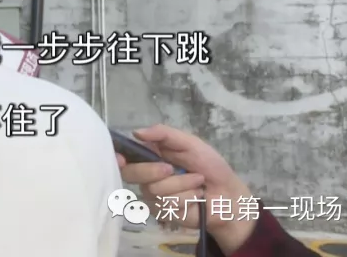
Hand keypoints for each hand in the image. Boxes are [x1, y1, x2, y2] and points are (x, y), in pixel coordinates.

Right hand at [116, 125, 255, 253]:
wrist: (229, 195)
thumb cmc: (210, 166)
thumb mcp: (190, 143)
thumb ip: (164, 134)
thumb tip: (136, 132)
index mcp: (150, 155)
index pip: (125, 155)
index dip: (117, 158)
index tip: (120, 159)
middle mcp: (146, 175)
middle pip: (131, 173)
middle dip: (152, 170)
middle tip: (171, 168)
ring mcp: (153, 195)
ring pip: (154, 190)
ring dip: (182, 185)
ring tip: (198, 184)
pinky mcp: (163, 213)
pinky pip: (167, 204)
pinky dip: (187, 198)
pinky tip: (197, 197)